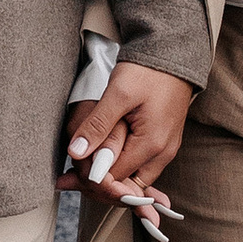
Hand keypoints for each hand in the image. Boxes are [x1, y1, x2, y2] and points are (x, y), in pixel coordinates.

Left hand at [61, 62, 193, 236]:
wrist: (172, 54)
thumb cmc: (147, 71)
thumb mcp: (118, 94)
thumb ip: (97, 125)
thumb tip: (76, 152)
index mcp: (152, 145)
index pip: (116, 179)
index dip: (91, 178)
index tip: (70, 174)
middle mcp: (163, 154)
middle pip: (127, 186)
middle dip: (99, 184)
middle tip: (71, 177)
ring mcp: (165, 150)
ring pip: (134, 179)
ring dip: (110, 177)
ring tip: (82, 169)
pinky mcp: (163, 143)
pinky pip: (141, 167)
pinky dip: (122, 168)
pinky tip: (102, 161)